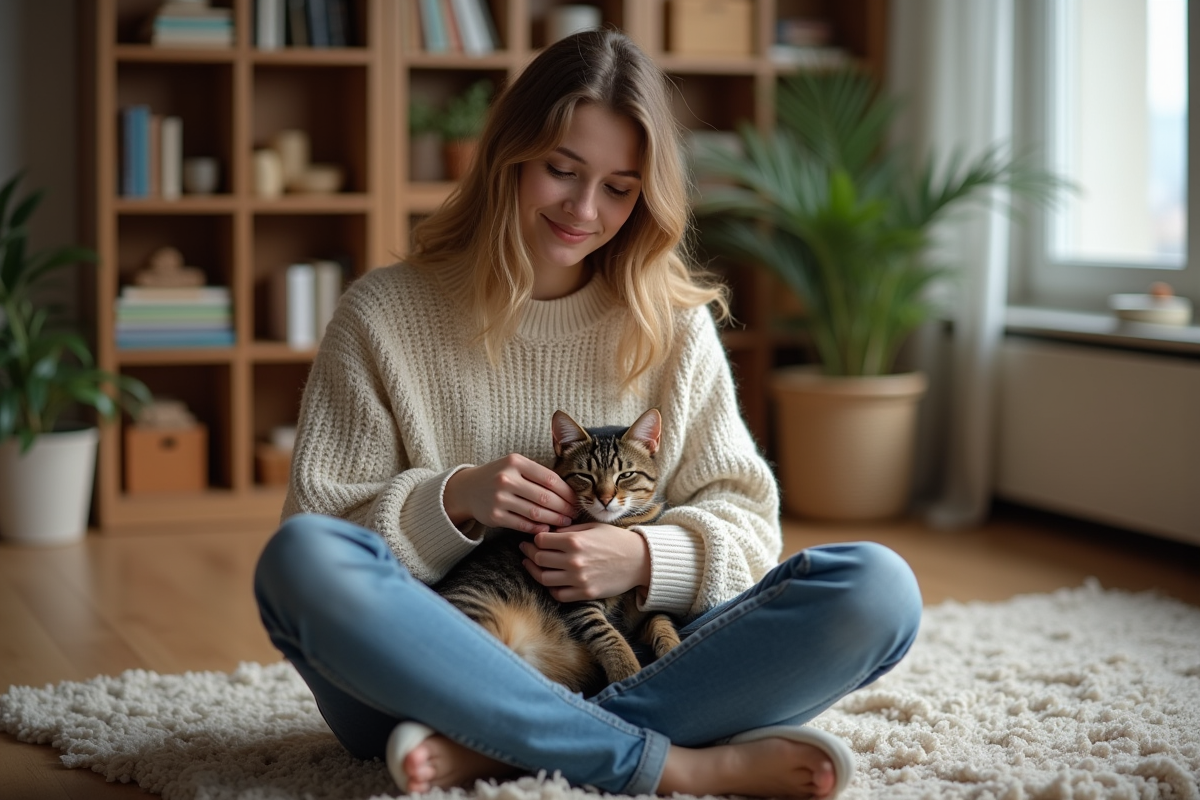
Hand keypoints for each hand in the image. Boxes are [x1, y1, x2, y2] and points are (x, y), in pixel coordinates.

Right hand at [443, 454, 576, 533]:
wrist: (468, 488)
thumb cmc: (500, 476)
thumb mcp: (516, 465)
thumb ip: (538, 474)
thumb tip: (570, 491)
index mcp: (515, 462)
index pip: (550, 478)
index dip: (567, 492)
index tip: (577, 499)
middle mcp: (506, 478)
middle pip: (544, 497)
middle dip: (564, 508)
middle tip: (574, 514)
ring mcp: (499, 498)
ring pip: (535, 512)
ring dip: (554, 519)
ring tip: (565, 522)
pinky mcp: (494, 516)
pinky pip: (522, 524)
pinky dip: (537, 528)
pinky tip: (547, 529)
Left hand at [520, 524, 651, 601]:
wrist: (640, 560)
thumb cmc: (616, 539)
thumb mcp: (593, 526)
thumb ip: (569, 530)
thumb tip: (548, 533)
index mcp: (575, 540)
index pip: (540, 540)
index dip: (534, 538)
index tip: (533, 538)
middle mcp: (574, 560)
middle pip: (539, 558)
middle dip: (529, 553)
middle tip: (526, 550)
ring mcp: (579, 579)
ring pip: (544, 578)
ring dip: (534, 571)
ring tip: (531, 565)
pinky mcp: (585, 593)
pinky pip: (558, 594)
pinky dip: (550, 588)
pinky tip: (549, 581)